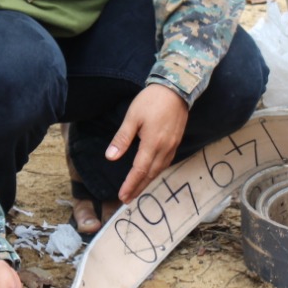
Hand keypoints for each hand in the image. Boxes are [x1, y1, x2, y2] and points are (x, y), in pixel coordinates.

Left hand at [107, 84, 188, 203]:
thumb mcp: (132, 117)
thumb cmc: (151, 101)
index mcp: (152, 143)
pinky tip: (151, 173)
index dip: (131, 185)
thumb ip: (122, 139)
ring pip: (159, 169)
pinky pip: (166, 162)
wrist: (176, 89)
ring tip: (137, 190)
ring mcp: (173, 145)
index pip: (139, 170)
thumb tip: (111, 157)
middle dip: (138, 188)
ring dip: (148, 181)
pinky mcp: (176, 141)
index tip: (122, 196)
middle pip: (150, 174)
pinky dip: (157, 171)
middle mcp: (165, 148)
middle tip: (127, 199)